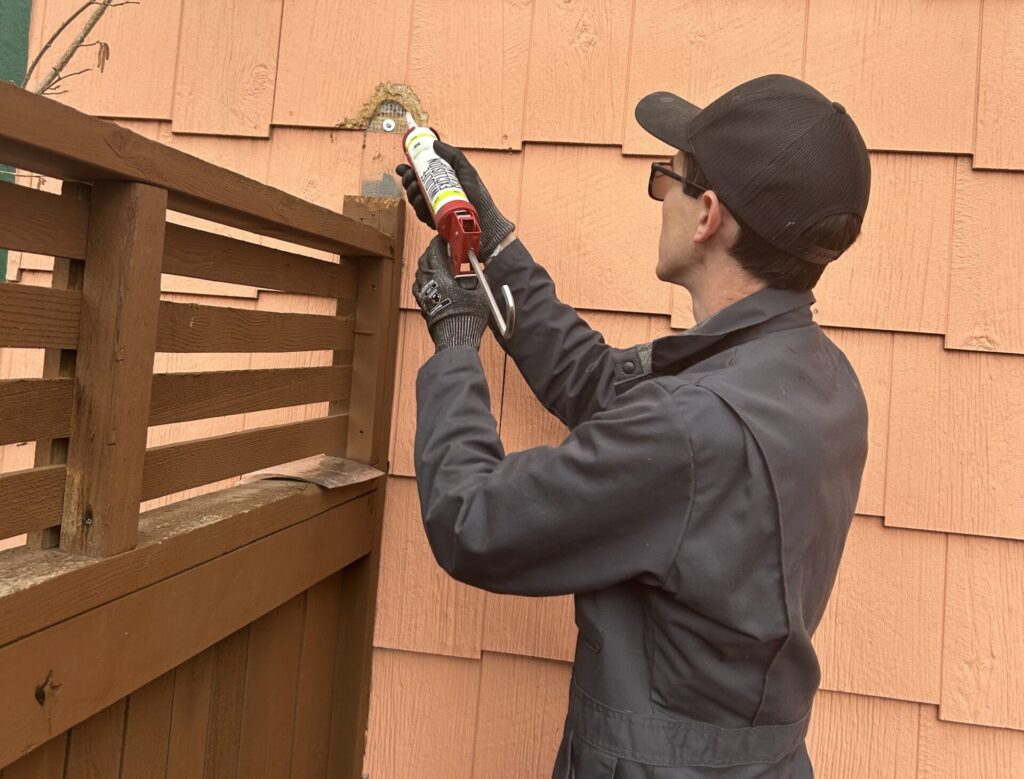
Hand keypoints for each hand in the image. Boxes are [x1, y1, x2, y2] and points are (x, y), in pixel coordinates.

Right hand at [396, 139, 514, 259]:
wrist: (481, 214)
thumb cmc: (474, 192)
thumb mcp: (464, 168)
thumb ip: (452, 154)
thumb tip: (434, 143)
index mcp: (435, 183)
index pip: (416, 176)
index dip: (406, 171)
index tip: (402, 166)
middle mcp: (430, 195)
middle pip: (411, 187)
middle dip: (407, 180)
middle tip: (410, 174)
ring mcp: (430, 208)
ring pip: (413, 199)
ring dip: (410, 191)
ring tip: (414, 185)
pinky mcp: (432, 220)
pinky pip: (419, 213)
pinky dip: (417, 205)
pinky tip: (420, 198)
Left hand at [412, 236, 489, 351]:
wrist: (456, 338)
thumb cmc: (466, 317)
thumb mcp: (479, 294)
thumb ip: (478, 279)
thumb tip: (481, 272)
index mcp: (440, 276)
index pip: (434, 251)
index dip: (439, 242)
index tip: (444, 238)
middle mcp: (427, 283)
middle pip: (424, 260)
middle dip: (432, 252)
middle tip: (442, 249)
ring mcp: (423, 294)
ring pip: (419, 272)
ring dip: (427, 265)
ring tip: (438, 264)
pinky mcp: (422, 305)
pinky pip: (418, 286)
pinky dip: (424, 279)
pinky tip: (432, 282)